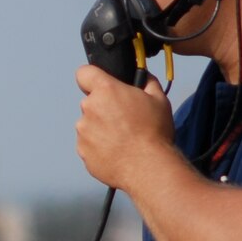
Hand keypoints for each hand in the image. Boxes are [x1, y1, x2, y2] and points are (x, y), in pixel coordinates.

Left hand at [75, 65, 175, 189]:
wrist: (148, 167)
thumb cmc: (154, 133)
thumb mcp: (159, 100)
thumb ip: (147, 82)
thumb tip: (143, 76)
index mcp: (106, 91)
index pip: (84, 73)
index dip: (91, 78)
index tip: (99, 85)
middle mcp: (89, 108)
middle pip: (90, 102)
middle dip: (103, 108)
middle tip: (123, 120)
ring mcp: (83, 131)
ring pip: (88, 124)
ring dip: (100, 129)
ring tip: (122, 139)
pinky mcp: (82, 151)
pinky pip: (88, 144)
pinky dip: (98, 147)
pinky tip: (116, 151)